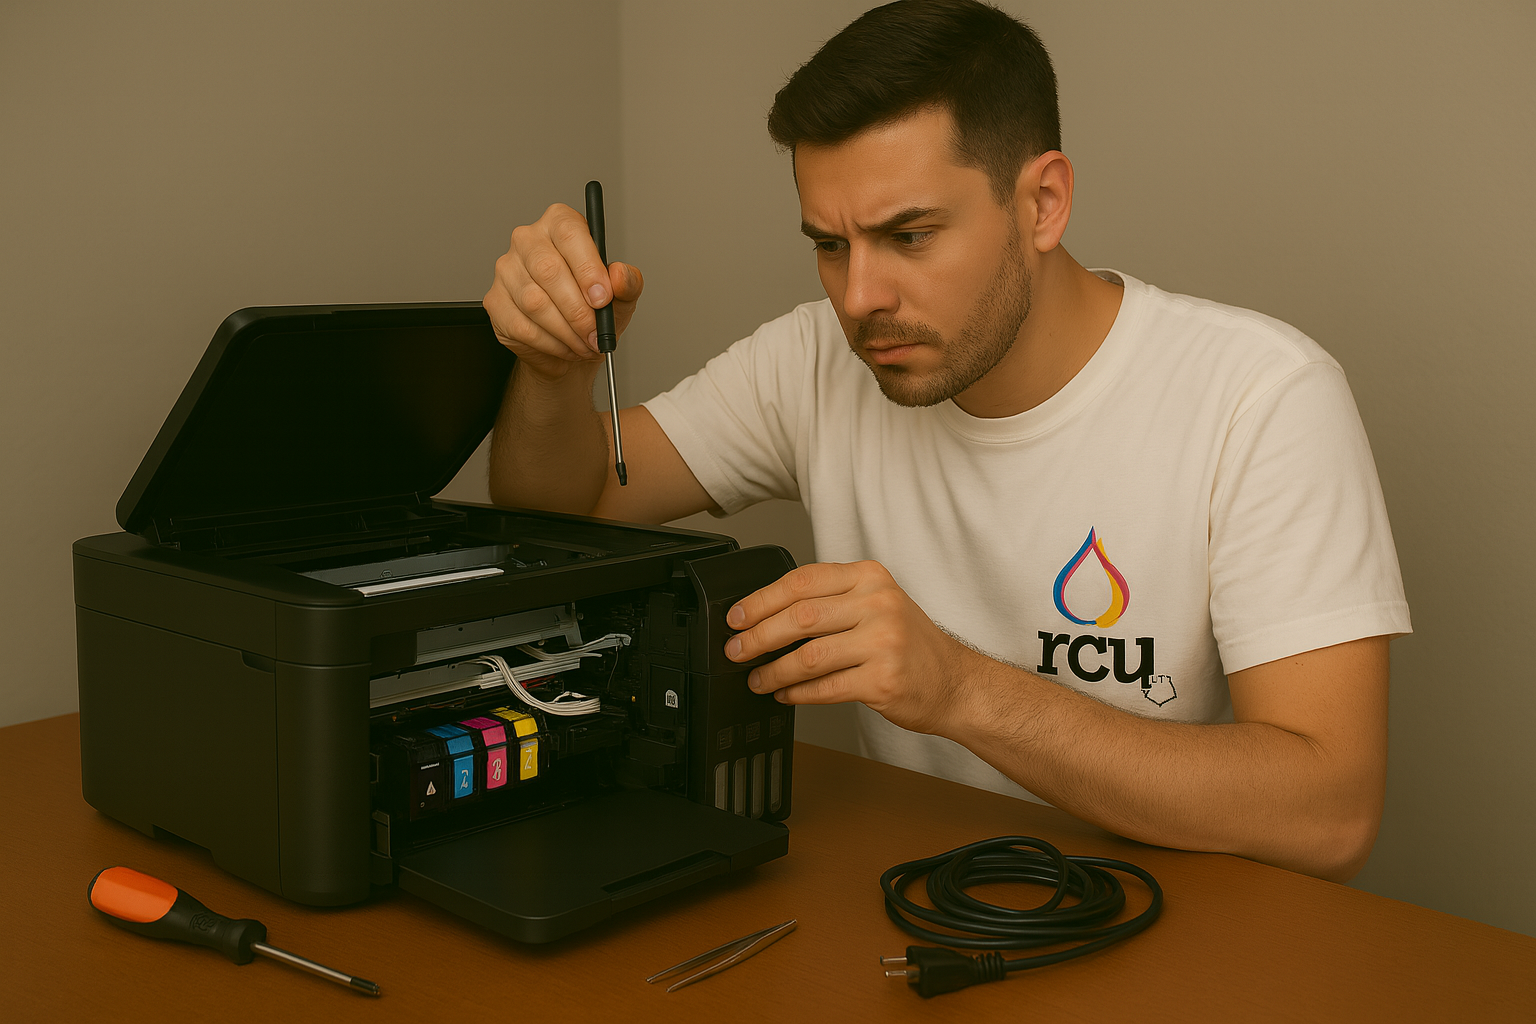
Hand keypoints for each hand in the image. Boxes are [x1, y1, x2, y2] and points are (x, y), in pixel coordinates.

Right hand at [483, 203, 644, 381]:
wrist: (571, 343)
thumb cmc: (593, 309)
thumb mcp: (621, 295)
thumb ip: (627, 282)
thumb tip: (619, 275)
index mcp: (560, 224)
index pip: (569, 234)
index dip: (588, 268)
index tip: (602, 298)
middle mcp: (528, 241)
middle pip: (548, 269)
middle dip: (578, 309)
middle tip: (595, 331)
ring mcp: (507, 270)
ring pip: (534, 302)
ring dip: (566, 331)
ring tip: (583, 342)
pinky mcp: (495, 301)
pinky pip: (522, 326)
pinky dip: (550, 343)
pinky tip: (564, 345)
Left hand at [723, 560, 982, 734]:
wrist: (955, 682)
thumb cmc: (910, 645)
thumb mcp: (877, 604)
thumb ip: (831, 601)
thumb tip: (766, 616)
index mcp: (870, 577)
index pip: (802, 581)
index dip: (761, 600)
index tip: (736, 617)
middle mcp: (878, 604)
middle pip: (800, 616)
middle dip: (758, 636)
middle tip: (735, 650)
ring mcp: (883, 642)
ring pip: (809, 655)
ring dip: (774, 670)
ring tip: (757, 679)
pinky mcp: (883, 680)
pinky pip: (826, 687)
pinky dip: (798, 693)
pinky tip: (786, 694)